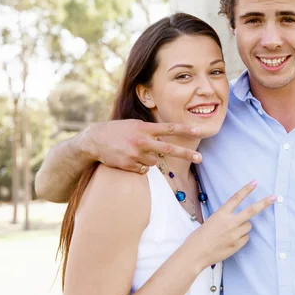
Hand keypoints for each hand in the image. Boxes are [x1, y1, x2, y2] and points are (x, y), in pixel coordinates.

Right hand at [82, 119, 201, 172]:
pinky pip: (144, 170)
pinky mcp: (128, 165)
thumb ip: (151, 130)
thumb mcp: (135, 124)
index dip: (184, 129)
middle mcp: (141, 141)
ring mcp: (135, 154)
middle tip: (200, 159)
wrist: (94, 140)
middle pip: (168, 149)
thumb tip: (168, 136)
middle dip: (185, 154)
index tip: (198, 131)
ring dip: (150, 159)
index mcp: (144, 128)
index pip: (169, 128)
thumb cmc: (118, 130)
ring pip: (154, 162)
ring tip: (136, 152)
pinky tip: (129, 159)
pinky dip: (140, 166)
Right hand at [188, 180, 275, 268]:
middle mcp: (230, 223)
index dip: (246, 189)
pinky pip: (246, 238)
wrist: (195, 254)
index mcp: (221, 214)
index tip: (255, 182)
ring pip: (248, 226)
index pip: (236, 198)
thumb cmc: (199, 237)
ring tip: (230, 233)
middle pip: (251, 211)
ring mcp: (234, 234)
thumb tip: (240, 219)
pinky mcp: (237, 245)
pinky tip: (230, 241)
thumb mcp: (211, 221)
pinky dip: (241, 238)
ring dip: (244, 227)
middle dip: (264, 203)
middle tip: (274, 197)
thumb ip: (226, 218)